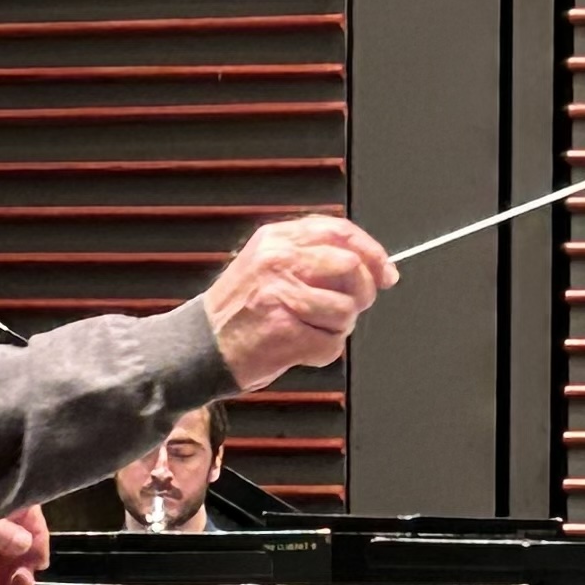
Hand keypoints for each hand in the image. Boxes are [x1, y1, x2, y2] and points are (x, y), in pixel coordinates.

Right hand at [204, 212, 398, 389]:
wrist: (198, 347)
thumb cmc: (238, 311)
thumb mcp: (267, 264)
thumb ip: (312, 255)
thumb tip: (374, 266)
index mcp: (275, 239)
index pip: (339, 231)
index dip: (372, 252)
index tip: (386, 272)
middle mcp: (278, 262)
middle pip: (350, 268)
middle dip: (359, 294)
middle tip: (346, 308)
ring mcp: (280, 296)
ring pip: (345, 310)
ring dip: (337, 329)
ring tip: (309, 331)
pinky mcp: (284, 333)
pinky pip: (330, 344)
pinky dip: (322, 353)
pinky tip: (299, 349)